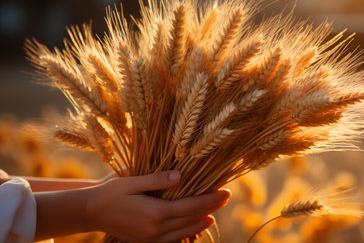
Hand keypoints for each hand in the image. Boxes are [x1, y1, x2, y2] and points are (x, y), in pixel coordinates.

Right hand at [86, 171, 230, 242]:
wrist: (91, 212)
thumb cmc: (111, 192)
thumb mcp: (132, 181)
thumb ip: (157, 179)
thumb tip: (181, 176)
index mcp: (155, 212)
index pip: (191, 206)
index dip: (210, 199)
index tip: (225, 192)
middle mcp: (156, 229)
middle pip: (191, 219)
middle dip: (210, 208)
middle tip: (225, 198)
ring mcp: (151, 238)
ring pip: (183, 233)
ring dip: (200, 223)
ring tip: (213, 215)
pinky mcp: (146, 242)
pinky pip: (171, 240)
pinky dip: (185, 233)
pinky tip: (191, 227)